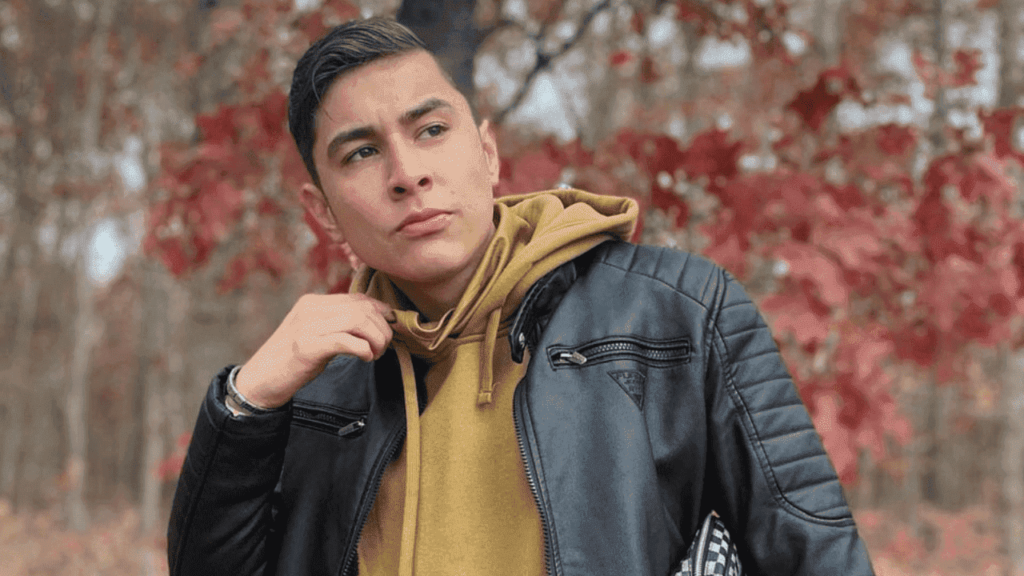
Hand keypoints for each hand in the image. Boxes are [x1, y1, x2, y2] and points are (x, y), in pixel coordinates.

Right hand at [234, 293, 393, 408]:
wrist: (261, 380)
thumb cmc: (293, 360)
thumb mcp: (317, 334)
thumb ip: (340, 324)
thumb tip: (376, 322)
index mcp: (314, 302)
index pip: (359, 298)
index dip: (381, 312)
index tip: (388, 329)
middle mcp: (310, 309)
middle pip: (363, 308)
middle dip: (382, 328)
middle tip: (382, 348)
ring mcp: (307, 326)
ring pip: (358, 320)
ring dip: (376, 339)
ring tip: (374, 354)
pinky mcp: (307, 347)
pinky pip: (346, 341)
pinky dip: (363, 349)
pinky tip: (365, 358)